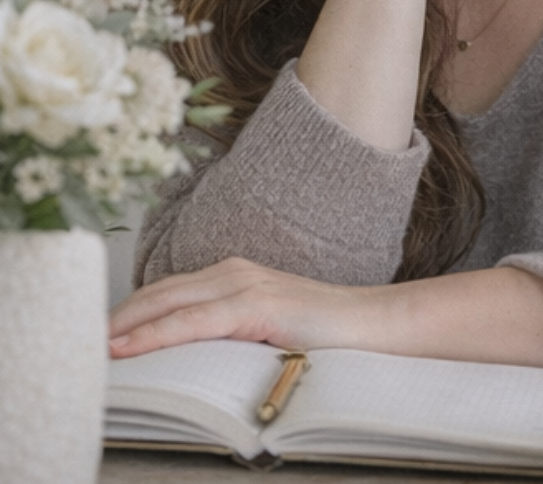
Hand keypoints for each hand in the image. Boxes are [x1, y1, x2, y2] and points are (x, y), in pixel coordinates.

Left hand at [108, 258, 370, 357]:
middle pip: (158, 292)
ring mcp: (244, 284)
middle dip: (118, 316)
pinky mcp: (256, 305)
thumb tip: (190, 358)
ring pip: (168, 303)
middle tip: (82, 341)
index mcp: (234, 276)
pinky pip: (193, 321)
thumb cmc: (324, 334)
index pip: (167, 292)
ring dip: (126, 325)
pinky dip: (155, 334)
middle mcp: (233, 271)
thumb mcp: (265, 331)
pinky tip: (129, 347)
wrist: (372, 326)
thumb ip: (230, 332)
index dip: (130, 312)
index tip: (99, 334)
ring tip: (92, 346)